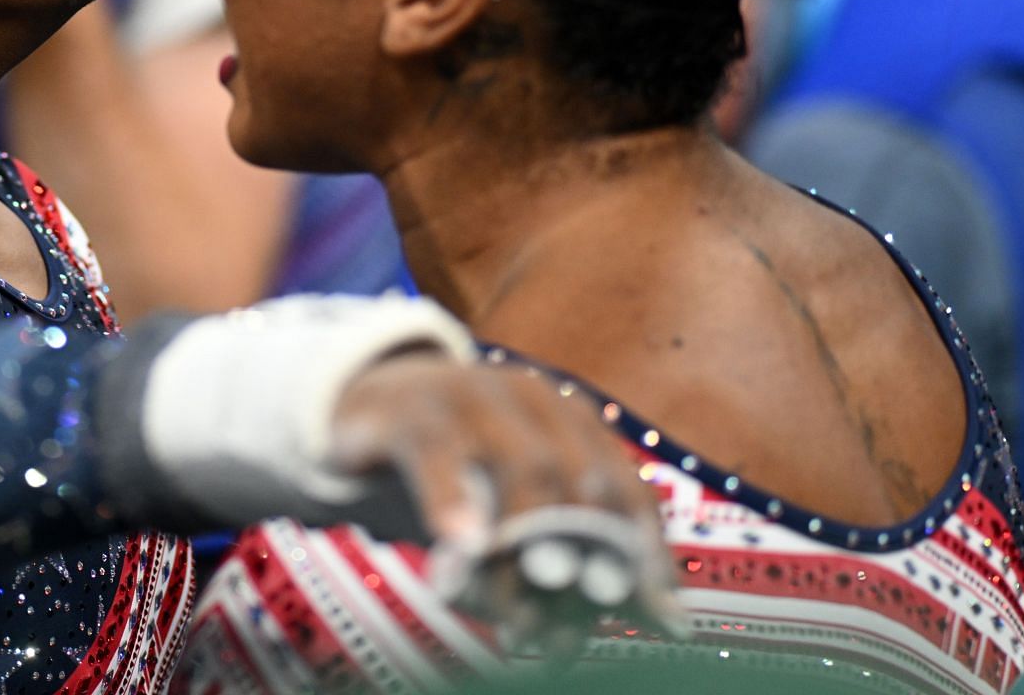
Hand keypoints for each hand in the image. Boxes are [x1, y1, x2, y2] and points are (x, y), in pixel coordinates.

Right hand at [329, 351, 682, 653]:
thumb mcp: (515, 508)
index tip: (656, 614)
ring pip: (520, 465)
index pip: (625, 487)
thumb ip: (566, 555)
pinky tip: (463, 542)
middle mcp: (531, 397)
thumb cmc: (457, 468)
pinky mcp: (410, 410)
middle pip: (577, 479)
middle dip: (579, 559)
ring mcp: (471, 394)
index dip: (643, 551)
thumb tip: (644, 624)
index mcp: (571, 419)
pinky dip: (453, 498)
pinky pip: (437, 451)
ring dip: (524, 547)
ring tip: (513, 615)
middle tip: (563, 630)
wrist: (367, 409)